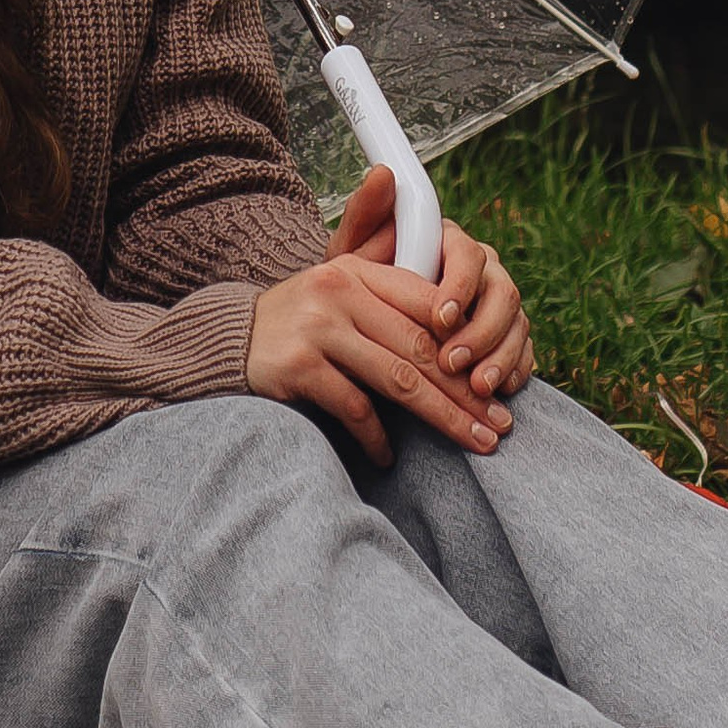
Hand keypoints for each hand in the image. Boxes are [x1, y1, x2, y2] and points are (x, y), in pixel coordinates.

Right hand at [246, 239, 514, 466]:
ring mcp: (319, 328)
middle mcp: (340, 292)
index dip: (469, 347)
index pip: (429, 306)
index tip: (498, 383)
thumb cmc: (299, 322)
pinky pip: (354, 407)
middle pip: (422, 348)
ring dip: (442, 416)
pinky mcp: (298, 366)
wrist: (227, 340)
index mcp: (358, 271)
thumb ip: (393, 294)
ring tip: (473, 442)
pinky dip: (377, 436)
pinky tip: (390, 457)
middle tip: (500, 425)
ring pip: (398, 379)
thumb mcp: (341, 291)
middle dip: (466, 391)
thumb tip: (458, 318)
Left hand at [327, 168, 534, 402]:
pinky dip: (514, 370)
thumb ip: (364, 215)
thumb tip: (382, 173)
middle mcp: (481, 269)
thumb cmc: (356, 290)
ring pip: (518, 323)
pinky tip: (497, 391)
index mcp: (449, 242)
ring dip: (500, 357)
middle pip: (503, 291)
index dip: (460, 287)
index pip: (469, 255)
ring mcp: (496, 303)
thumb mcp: (350, 257)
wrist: (361, 329)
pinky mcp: (506, 335)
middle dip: (481, 332)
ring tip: (477, 388)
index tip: (440, 318)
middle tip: (453, 363)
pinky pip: (525, 350)